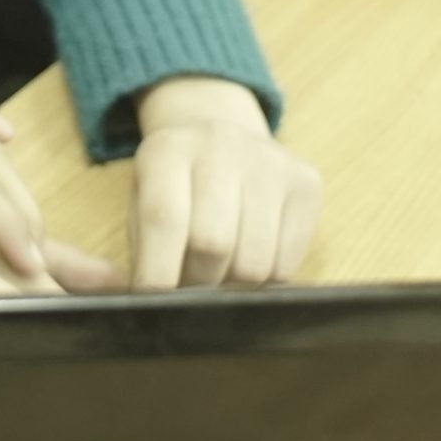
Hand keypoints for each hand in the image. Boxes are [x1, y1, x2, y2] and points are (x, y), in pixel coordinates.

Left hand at [129, 78, 322, 289]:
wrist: (221, 138)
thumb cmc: (176, 189)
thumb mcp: (142, 207)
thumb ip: (139, 255)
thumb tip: (134, 297)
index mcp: (167, 150)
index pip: (164, 220)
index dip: (158, 272)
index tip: (156, 302)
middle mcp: (222, 146)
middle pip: (213, 244)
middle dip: (198, 284)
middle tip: (190, 290)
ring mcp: (271, 163)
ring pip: (254, 263)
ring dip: (233, 287)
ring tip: (220, 275)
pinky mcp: (306, 184)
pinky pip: (287, 265)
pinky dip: (264, 282)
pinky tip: (250, 261)